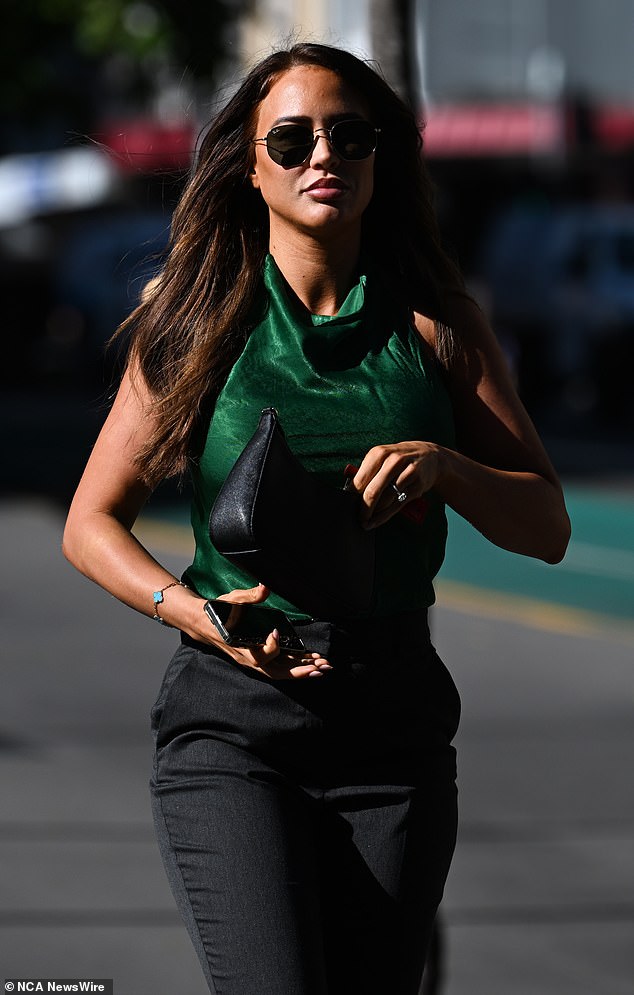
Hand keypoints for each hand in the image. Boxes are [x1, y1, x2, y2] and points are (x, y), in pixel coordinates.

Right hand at [202, 583, 332, 678]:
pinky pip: (280, 666)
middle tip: (320, 667)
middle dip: (300, 670)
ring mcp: (254, 661)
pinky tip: (312, 661)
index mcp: (239, 647)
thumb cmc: (218, 612)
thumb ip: (249, 596)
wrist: (205, 624)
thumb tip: (265, 588)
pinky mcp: (260, 658)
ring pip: (280, 672)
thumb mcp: (232, 600)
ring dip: (302, 670)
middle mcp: (248, 659)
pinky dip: (296, 665)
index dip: (271, 647)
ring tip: (323, 667)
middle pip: (276, 672)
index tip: (277, 632)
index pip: (258, 656)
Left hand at [353, 441, 441, 528]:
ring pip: (385, 500)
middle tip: (357, 517)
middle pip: (372, 491)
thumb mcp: (382, 457)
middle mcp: (393, 461)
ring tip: (365, 521)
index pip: (360, 479)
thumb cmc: (399, 460)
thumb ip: (367, 471)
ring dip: (373, 514)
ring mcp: (407, 473)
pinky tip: (375, 521)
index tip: (346, 505)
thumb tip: (350, 493)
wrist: (430, 456)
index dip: (352, 495)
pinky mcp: (417, 485)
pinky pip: (397, 505)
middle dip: (363, 508)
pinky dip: (384, 516)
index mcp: (379, 453)